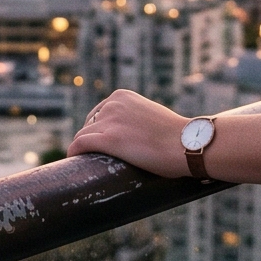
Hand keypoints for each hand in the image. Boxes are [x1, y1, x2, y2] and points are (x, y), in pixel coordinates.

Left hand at [66, 90, 190, 177]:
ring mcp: (109, 121)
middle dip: (91, 140)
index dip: (97, 130)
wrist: (187, 144)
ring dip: (83, 150)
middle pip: (89, 124)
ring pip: (83, 136)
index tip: (100, 144)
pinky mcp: (109, 139)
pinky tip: (73, 160)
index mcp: (122, 96)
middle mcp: (112, 104)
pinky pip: (80, 144)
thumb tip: (130, 134)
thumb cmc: (175, 136)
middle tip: (96, 157)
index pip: (98, 113)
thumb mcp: (151, 116)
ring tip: (86, 164)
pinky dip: (74, 152)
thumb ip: (136, 119)